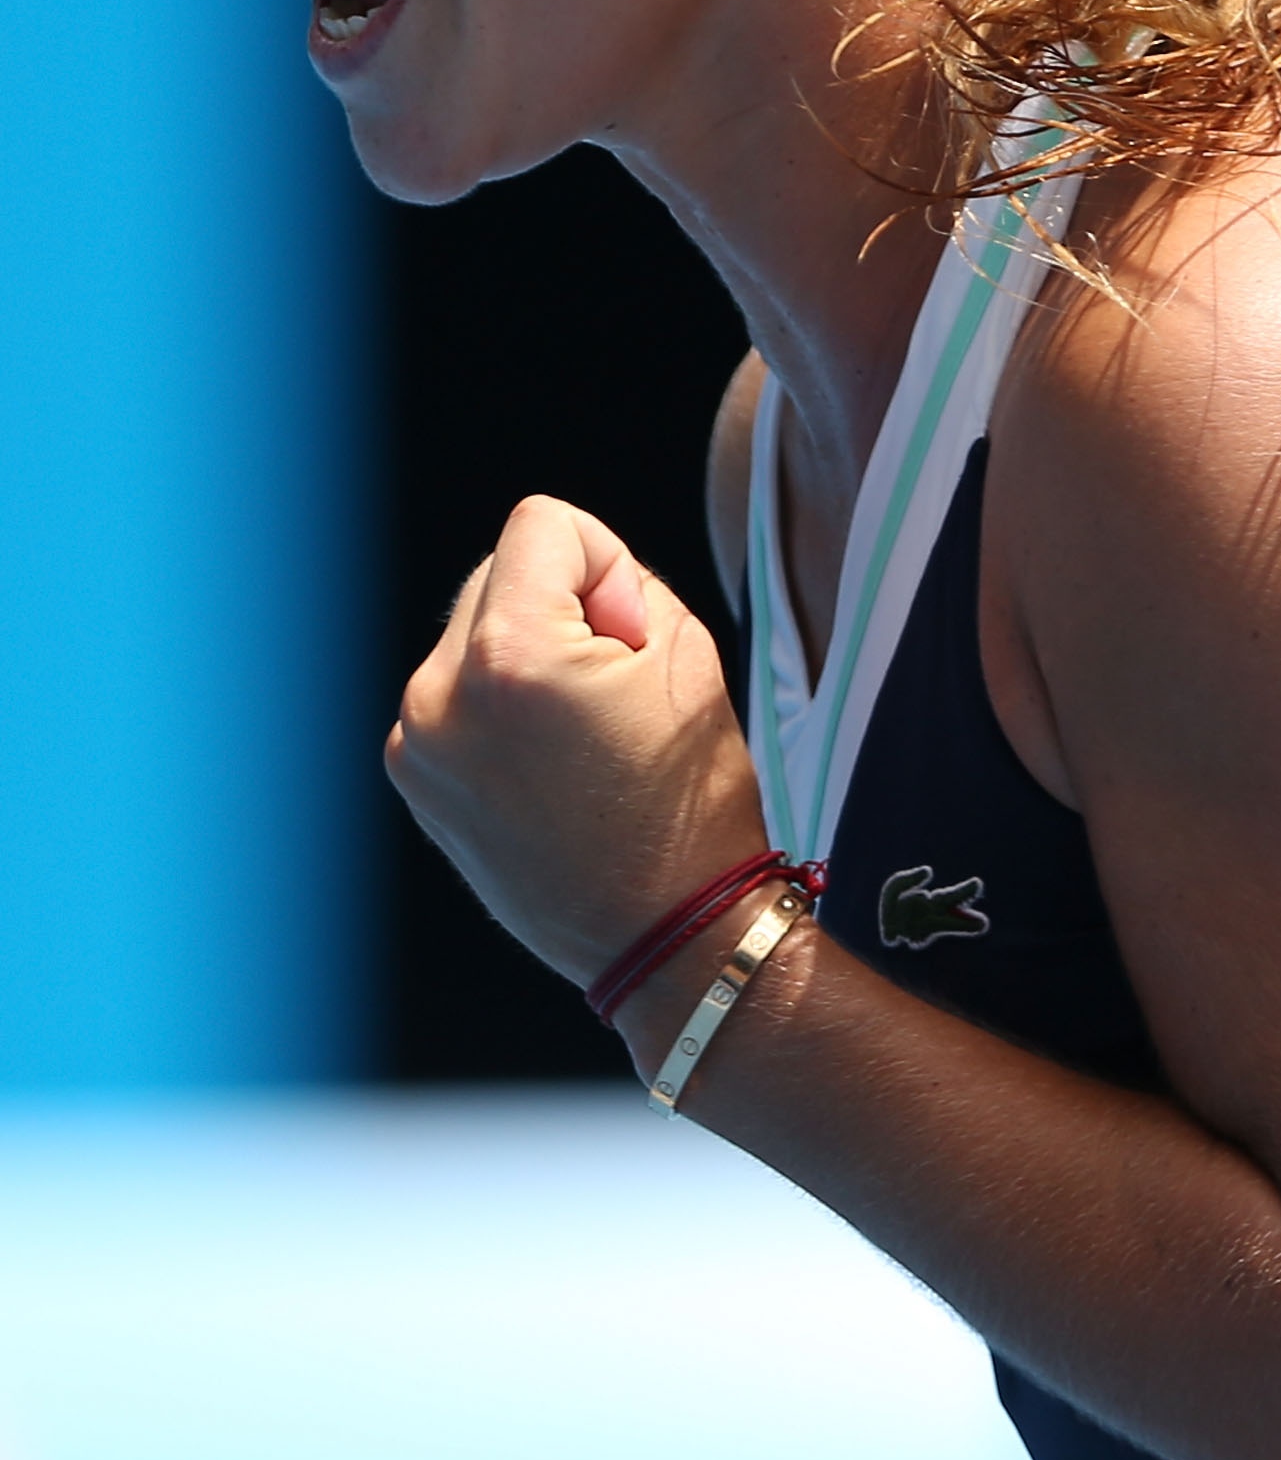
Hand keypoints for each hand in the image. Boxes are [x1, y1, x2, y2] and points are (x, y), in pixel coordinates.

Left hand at [385, 494, 764, 986]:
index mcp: (511, 653)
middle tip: (612, 694)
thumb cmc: (686, 802)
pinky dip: (501, 708)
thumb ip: (620, 581)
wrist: (665, 936)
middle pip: (498, 572)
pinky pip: (457, 694)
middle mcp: (440, 694)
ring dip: (526, 656)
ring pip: (475, 633)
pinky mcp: (414, 778)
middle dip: (560, 609)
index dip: (608, 567)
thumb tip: (566, 583)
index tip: (632, 643)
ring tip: (581, 739)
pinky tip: (550, 768)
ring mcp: (417, 742)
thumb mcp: (685, 653)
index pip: (543, 523)